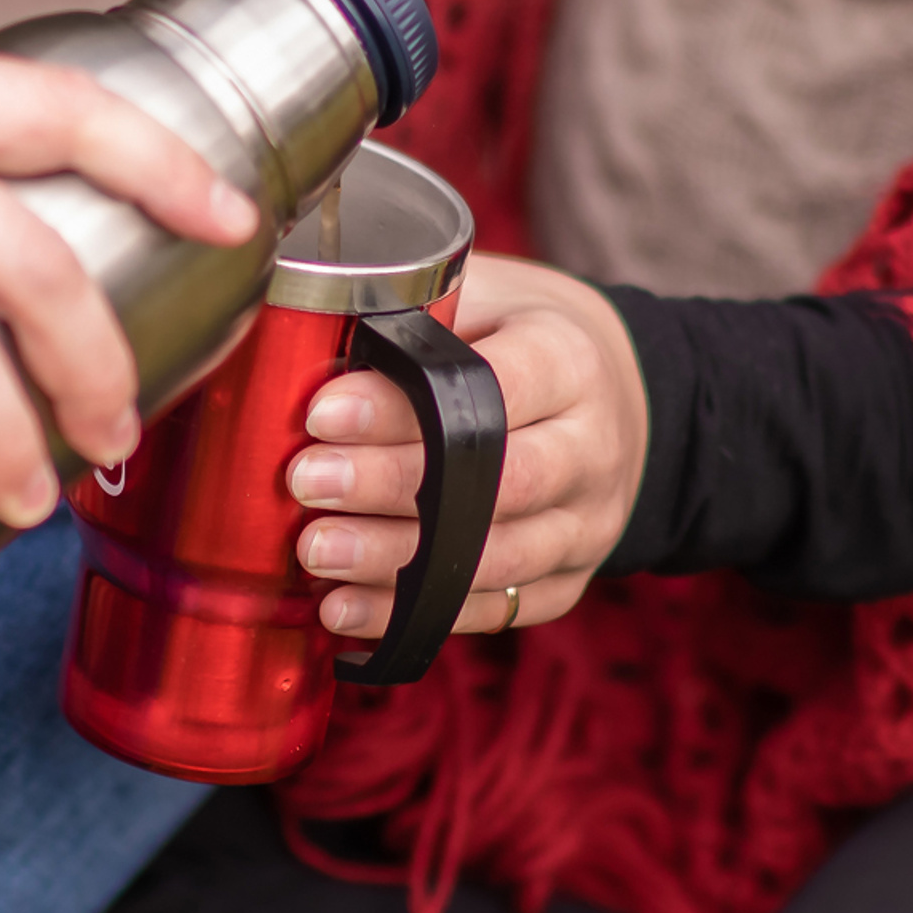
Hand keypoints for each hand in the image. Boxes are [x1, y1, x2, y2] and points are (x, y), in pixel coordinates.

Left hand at [286, 254, 648, 640]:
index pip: (491, 391)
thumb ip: (412, 313)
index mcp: (570, 364)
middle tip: (305, 483)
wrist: (610, 399)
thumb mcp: (483, 296)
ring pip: (495, 558)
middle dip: (393, 487)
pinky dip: (411, 615)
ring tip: (314, 552)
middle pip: (498, 483)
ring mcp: (586, 526)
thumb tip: (302, 346)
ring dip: (394, 563)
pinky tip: (343, 608)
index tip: (321, 412)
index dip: (403, 409)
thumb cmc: (516, 339)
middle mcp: (592, 451)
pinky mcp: (566, 582)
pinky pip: (490, 611)